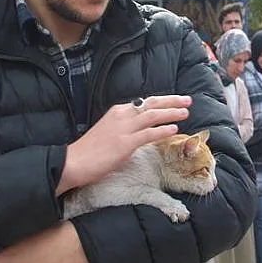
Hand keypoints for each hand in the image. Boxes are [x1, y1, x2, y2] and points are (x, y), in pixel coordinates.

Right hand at [58, 95, 191, 192]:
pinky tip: (174, 129)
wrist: (74, 162)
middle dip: (171, 101)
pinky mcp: (125, 143)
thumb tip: (141, 131)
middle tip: (187, 100)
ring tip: (185, 112)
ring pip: (152, 116)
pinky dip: (162, 130)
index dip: (162, 101)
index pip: (144, 103)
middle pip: (151, 104)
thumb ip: (125, 128)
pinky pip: (148, 134)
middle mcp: (122, 116)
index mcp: (118, 112)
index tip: (175, 101)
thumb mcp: (109, 132)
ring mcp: (123, 129)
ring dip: (171, 113)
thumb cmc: (90, 151)